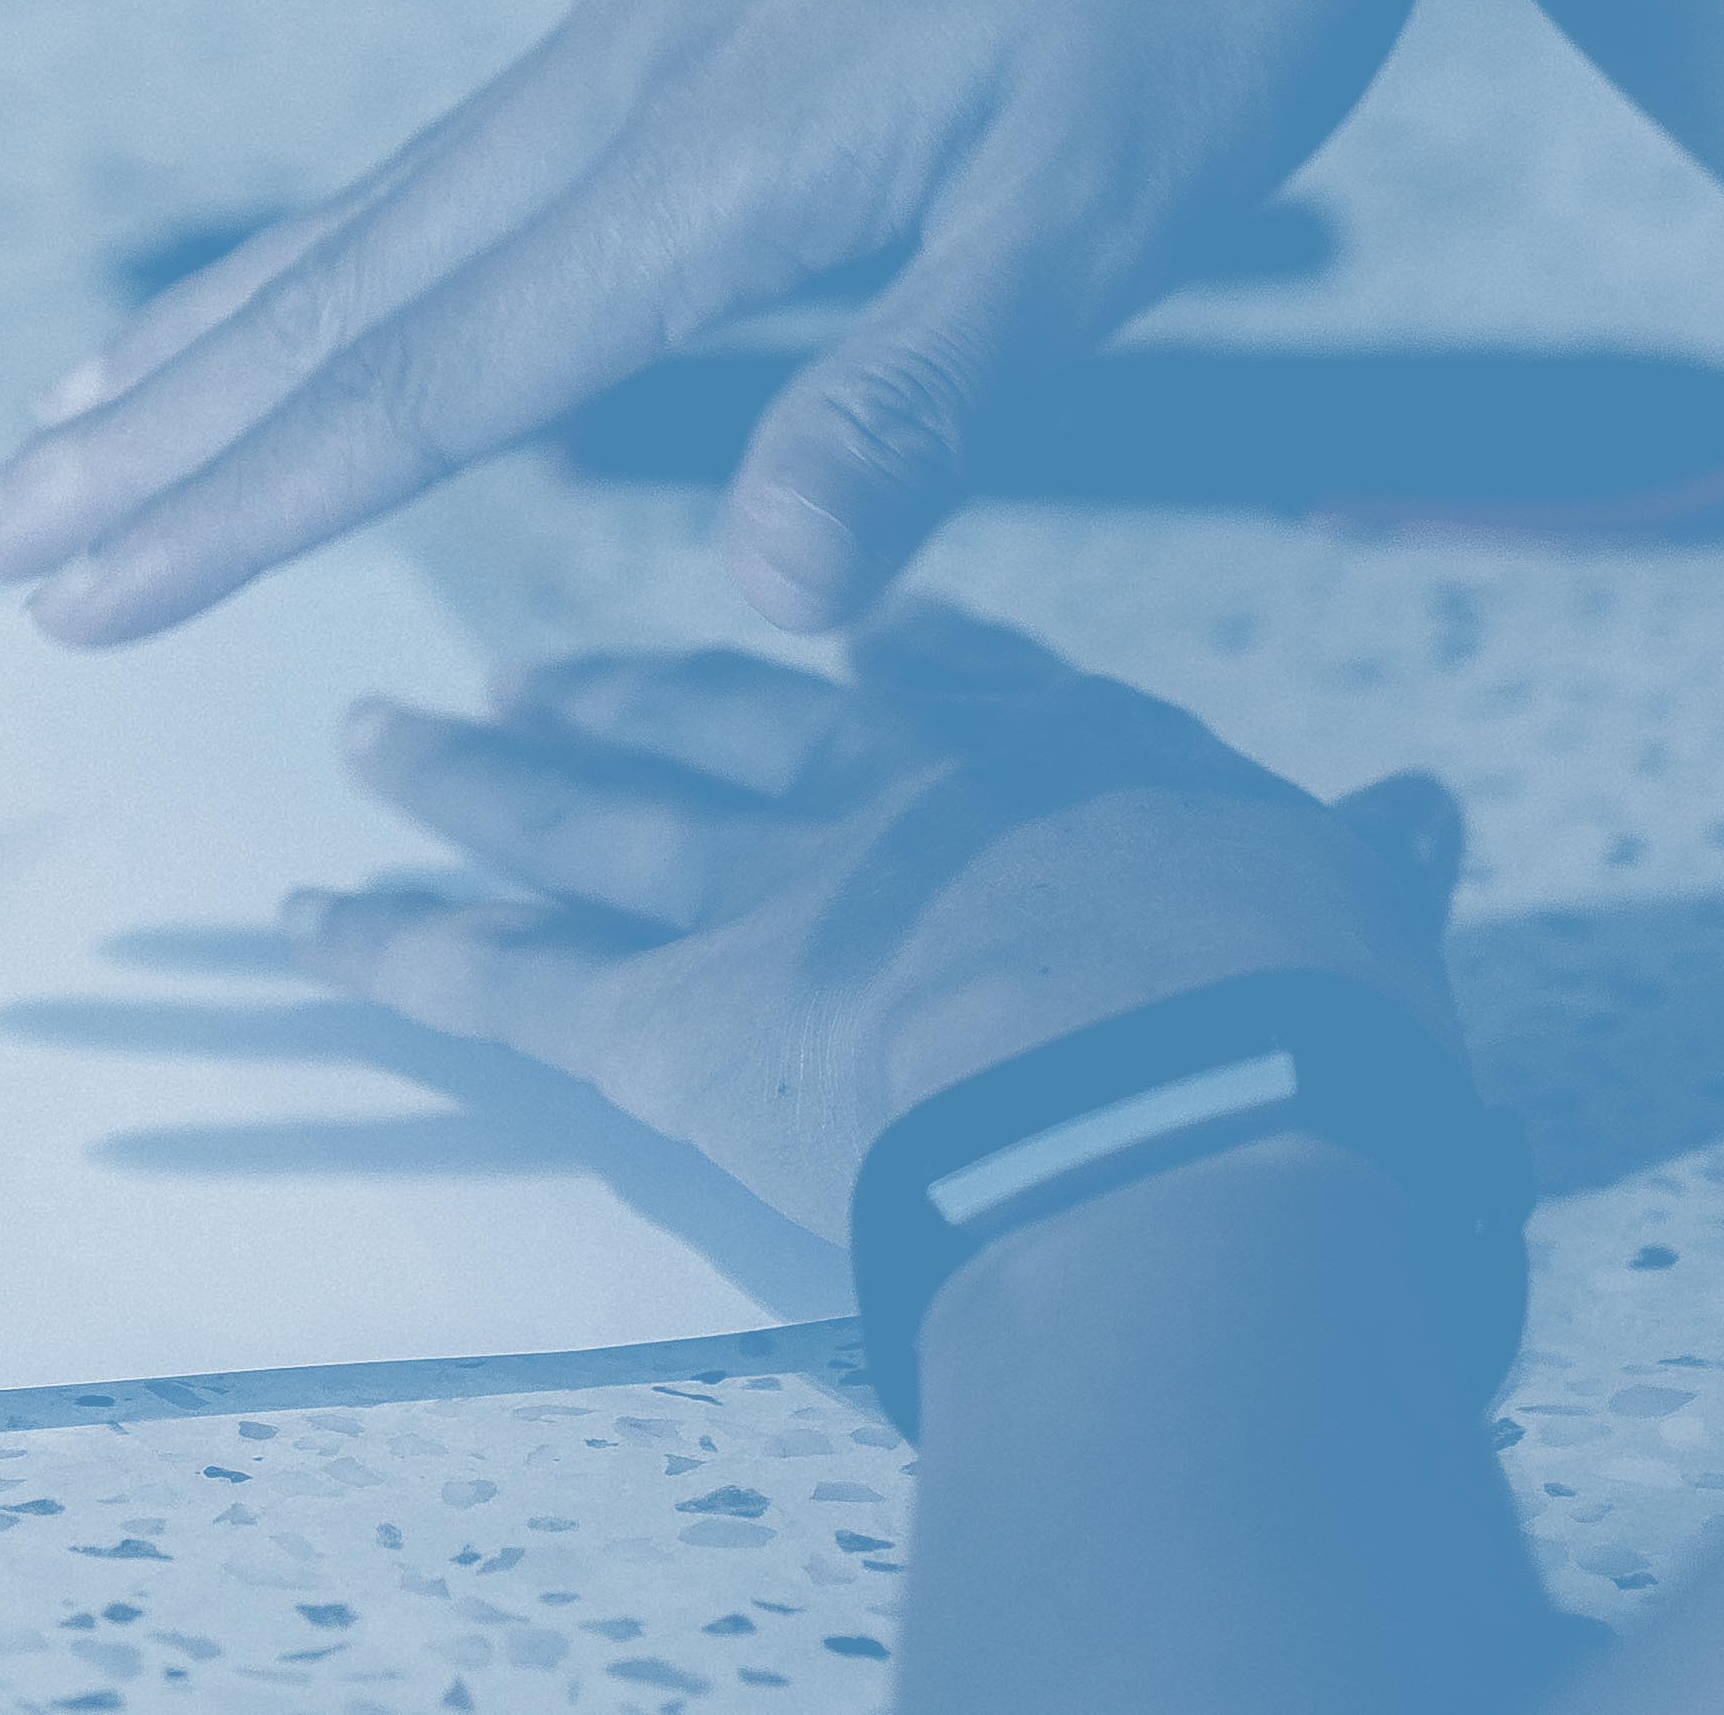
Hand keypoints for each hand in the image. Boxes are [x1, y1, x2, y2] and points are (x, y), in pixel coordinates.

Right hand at [0, 0, 1577, 642]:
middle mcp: (640, 72)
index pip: (432, 377)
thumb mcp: (1114, 213)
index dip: (245, 506)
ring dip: (219, 332)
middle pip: (346, 288)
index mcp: (716, 155)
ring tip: (69, 414)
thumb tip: (769, 607)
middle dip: (150, 430)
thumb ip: (917, 408)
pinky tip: (339, 268)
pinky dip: (356, 234)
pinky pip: (476, 142)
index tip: (78, 598)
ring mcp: (663, 12)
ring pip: (389, 205)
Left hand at [296, 602, 1466, 1241]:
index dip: (887, 658)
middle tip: (536, 676)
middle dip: (627, 698)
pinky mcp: (665, 1021)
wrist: (1174, 1099)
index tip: (837, 624)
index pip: (950, 681)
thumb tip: (1420, 816)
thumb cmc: (1292, 1016)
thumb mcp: (1358, 909)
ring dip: (470, 782)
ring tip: (380, 739)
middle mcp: (883, 798)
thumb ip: (1364, 860)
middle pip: (724, 725)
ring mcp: (760, 897)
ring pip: (580, 819)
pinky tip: (303, 921)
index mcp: (1055, 761)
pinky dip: (392, 950)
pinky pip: (496, 981)